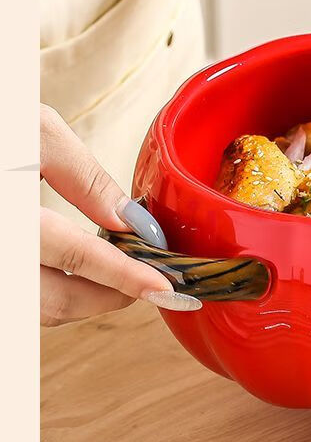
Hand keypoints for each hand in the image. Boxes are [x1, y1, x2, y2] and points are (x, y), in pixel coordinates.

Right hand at [40, 106, 199, 325]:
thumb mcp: (32, 129)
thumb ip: (83, 174)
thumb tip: (130, 219)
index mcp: (5, 213)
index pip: (73, 256)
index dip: (125, 276)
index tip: (165, 287)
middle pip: (55, 301)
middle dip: (110, 297)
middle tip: (150, 280)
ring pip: (36, 312)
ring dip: (83, 301)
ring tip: (120, 277)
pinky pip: (22, 302)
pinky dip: (53, 294)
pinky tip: (79, 275)